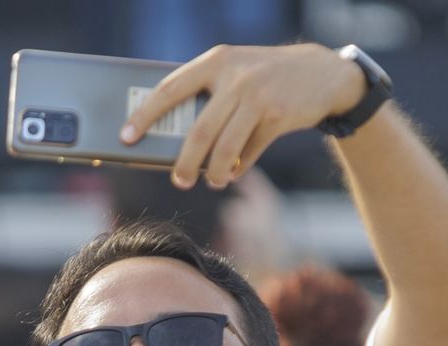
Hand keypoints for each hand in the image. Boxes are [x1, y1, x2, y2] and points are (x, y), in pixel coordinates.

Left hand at [122, 42, 367, 190]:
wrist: (321, 73)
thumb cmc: (264, 78)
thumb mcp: (234, 71)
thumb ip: (207, 94)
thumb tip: (172, 139)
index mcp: (216, 62)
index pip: (170, 90)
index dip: (145, 116)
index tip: (126, 137)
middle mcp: (236, 77)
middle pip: (199, 132)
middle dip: (185, 163)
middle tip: (179, 180)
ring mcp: (259, 97)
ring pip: (225, 149)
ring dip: (214, 173)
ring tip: (210, 181)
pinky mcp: (279, 116)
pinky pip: (249, 153)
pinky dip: (238, 168)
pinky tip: (233, 172)